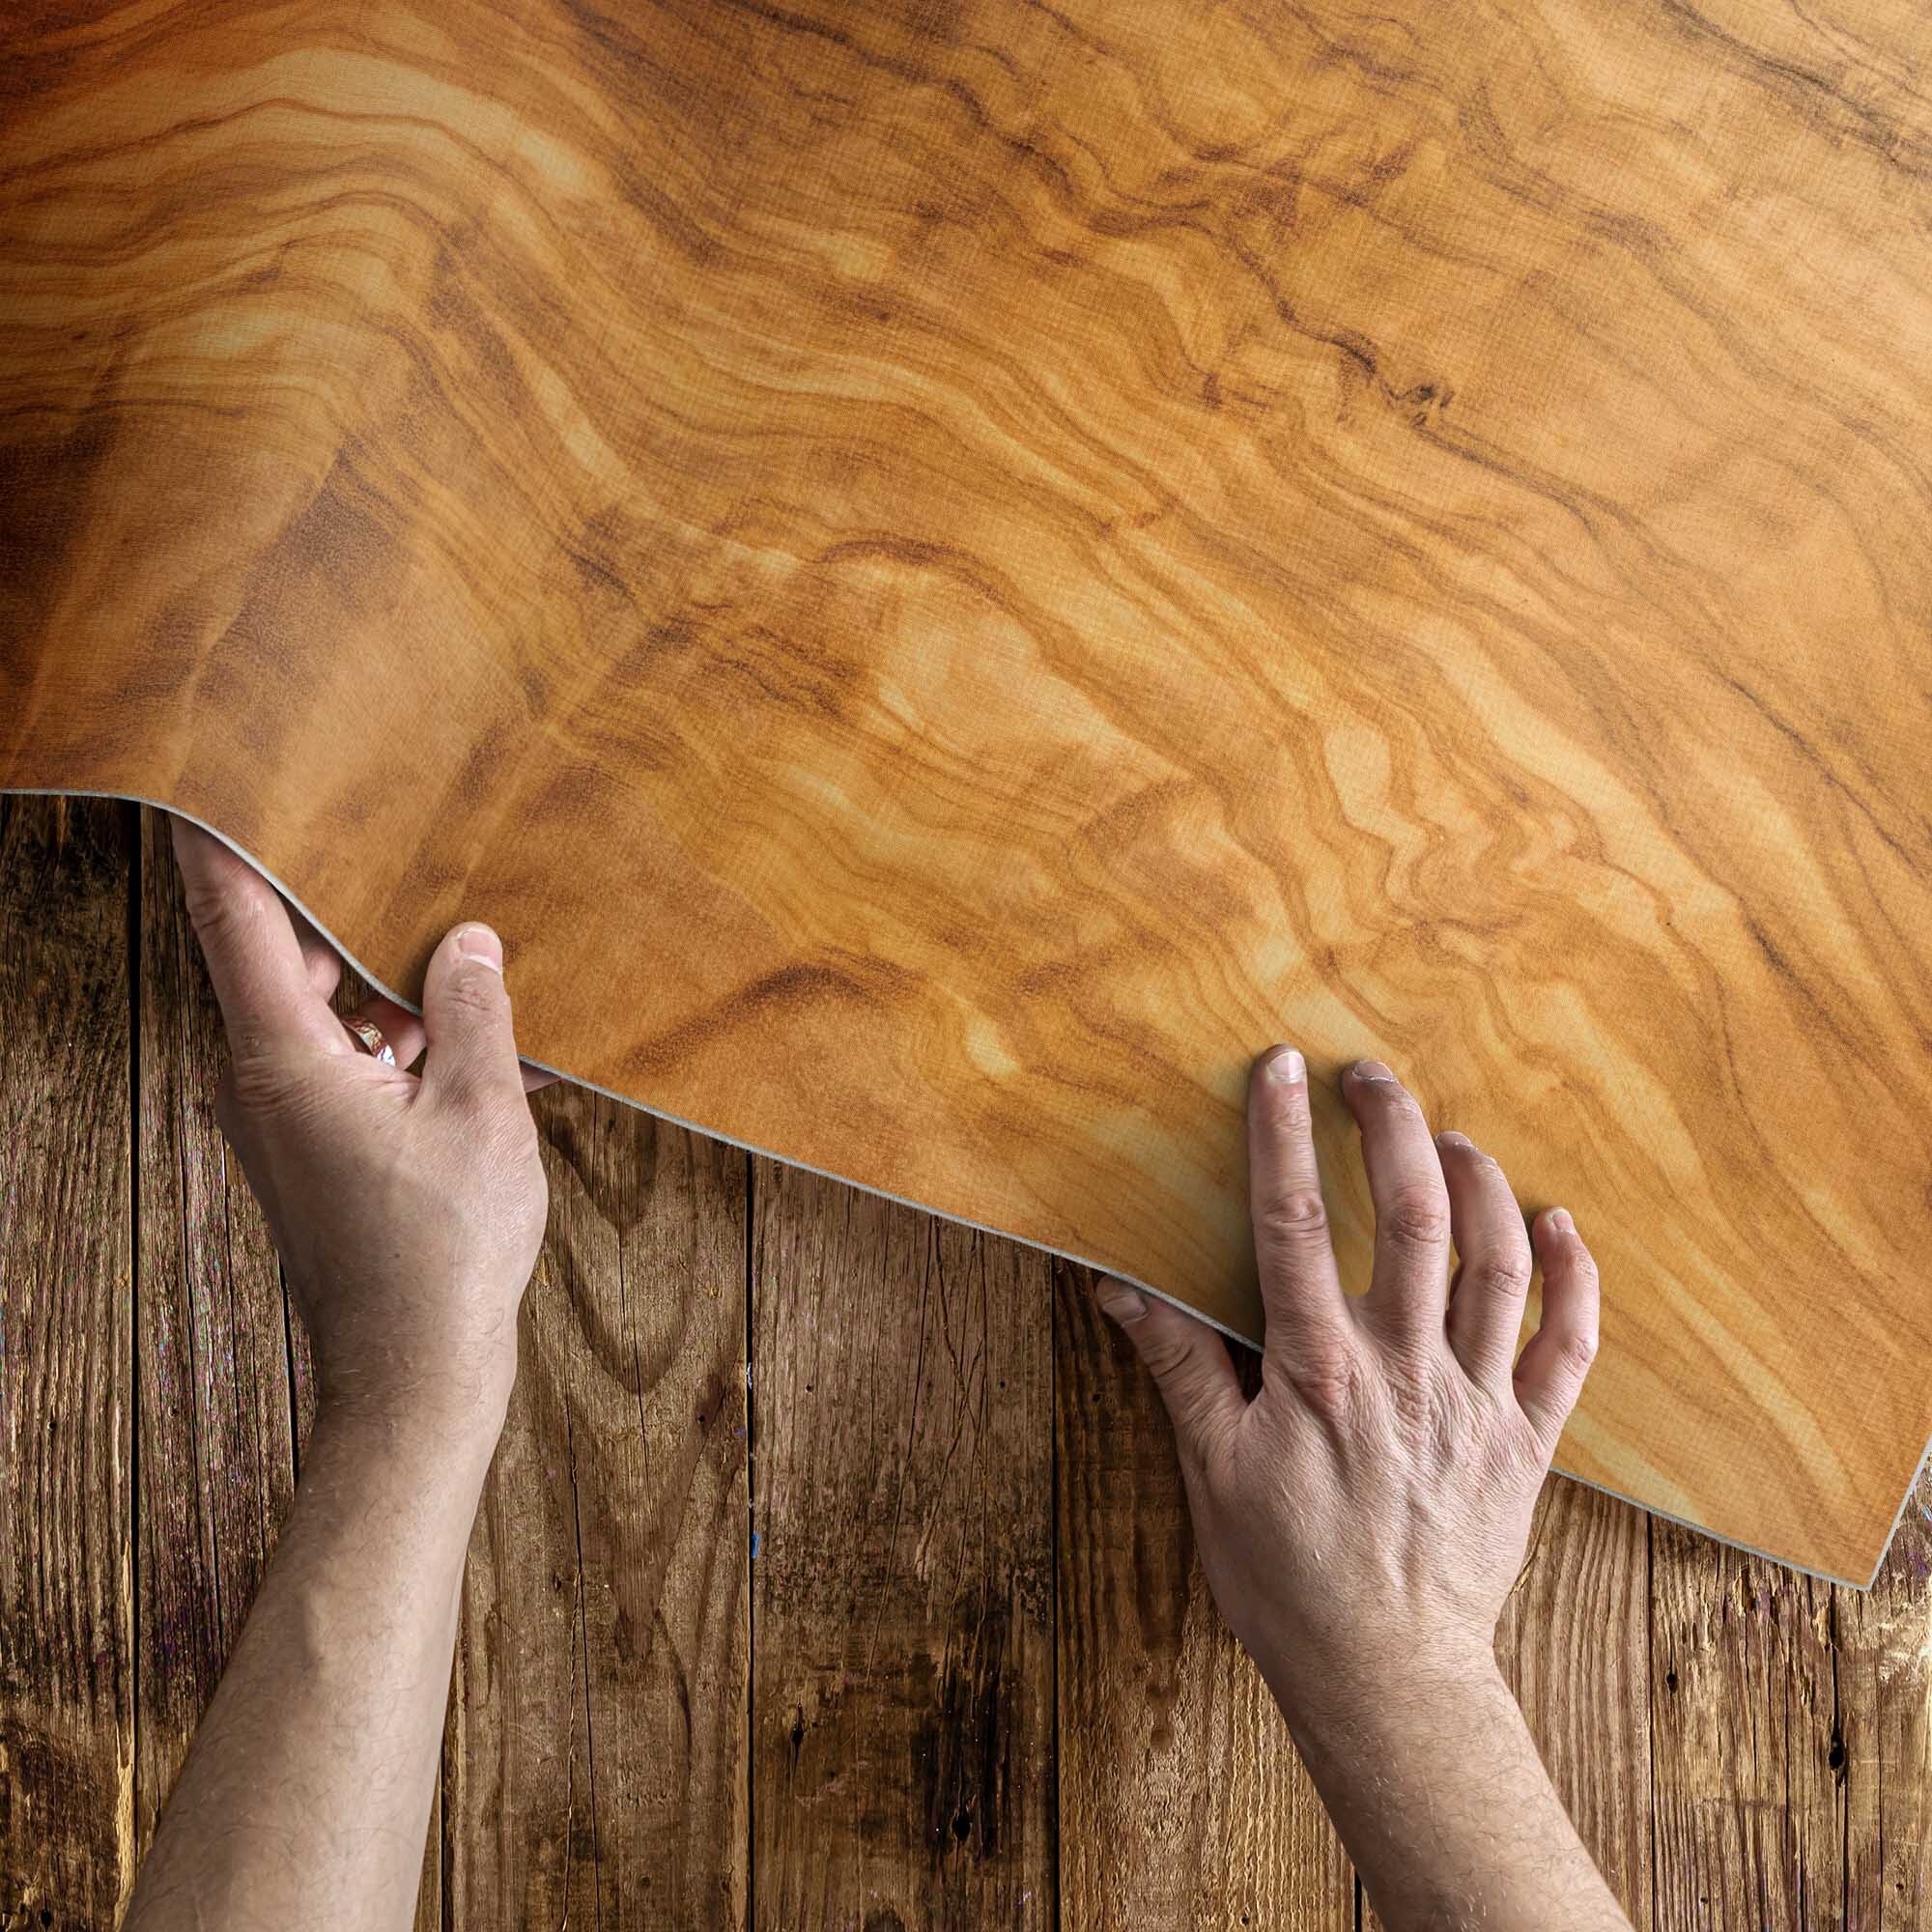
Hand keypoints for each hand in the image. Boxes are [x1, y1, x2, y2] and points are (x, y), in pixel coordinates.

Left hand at [172, 816, 547, 1449]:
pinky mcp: (311, 1151)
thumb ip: (472, 1011)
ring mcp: (281, 1120)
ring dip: (379, 984)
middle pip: (278, 956)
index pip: (234, 917)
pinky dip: (389, 1041)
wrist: (413, 1374)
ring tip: (458, 959)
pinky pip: (339, 1062)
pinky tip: (464, 1043)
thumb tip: (467, 942)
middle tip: (398, 850)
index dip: (223, 839)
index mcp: (284, 1057)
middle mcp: (260, 1081)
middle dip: (339, 906)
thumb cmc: (441, 1253)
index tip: (220, 775)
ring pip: (315, 1012)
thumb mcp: (482, 1110)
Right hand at [1098, 1048, 1599, 1734]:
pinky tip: (1556, 1222)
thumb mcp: (1211, 1473)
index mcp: (1321, 1374)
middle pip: (1414, 1218)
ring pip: (1496, 1263)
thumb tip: (1122, 1288)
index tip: (1281, 1068)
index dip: (1286, 1137)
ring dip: (1479, 1183)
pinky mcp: (1526, 1441)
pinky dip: (1572, 1277)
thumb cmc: (1288, 1579)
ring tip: (1451, 1135)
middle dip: (1394, 1128)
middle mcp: (1407, 1373)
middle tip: (1373, 1076)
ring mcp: (1476, 1404)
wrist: (1386, 1676)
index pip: (1297, 1225)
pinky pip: (1568, 1345)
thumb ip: (1180, 1368)